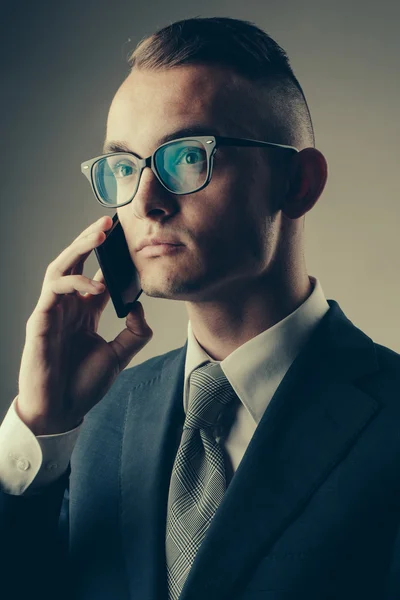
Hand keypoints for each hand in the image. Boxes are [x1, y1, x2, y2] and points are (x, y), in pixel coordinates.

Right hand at [16, 215, 152, 434]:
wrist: (61, 411)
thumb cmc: (83, 384)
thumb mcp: (119, 356)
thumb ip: (135, 332)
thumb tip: (139, 306)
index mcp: (85, 312)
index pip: (96, 274)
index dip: (108, 255)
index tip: (126, 236)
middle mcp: (68, 306)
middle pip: (76, 262)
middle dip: (90, 239)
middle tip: (109, 221)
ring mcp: (52, 311)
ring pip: (60, 268)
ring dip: (79, 248)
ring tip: (99, 234)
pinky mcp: (41, 320)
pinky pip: (54, 290)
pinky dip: (73, 283)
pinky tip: (93, 287)